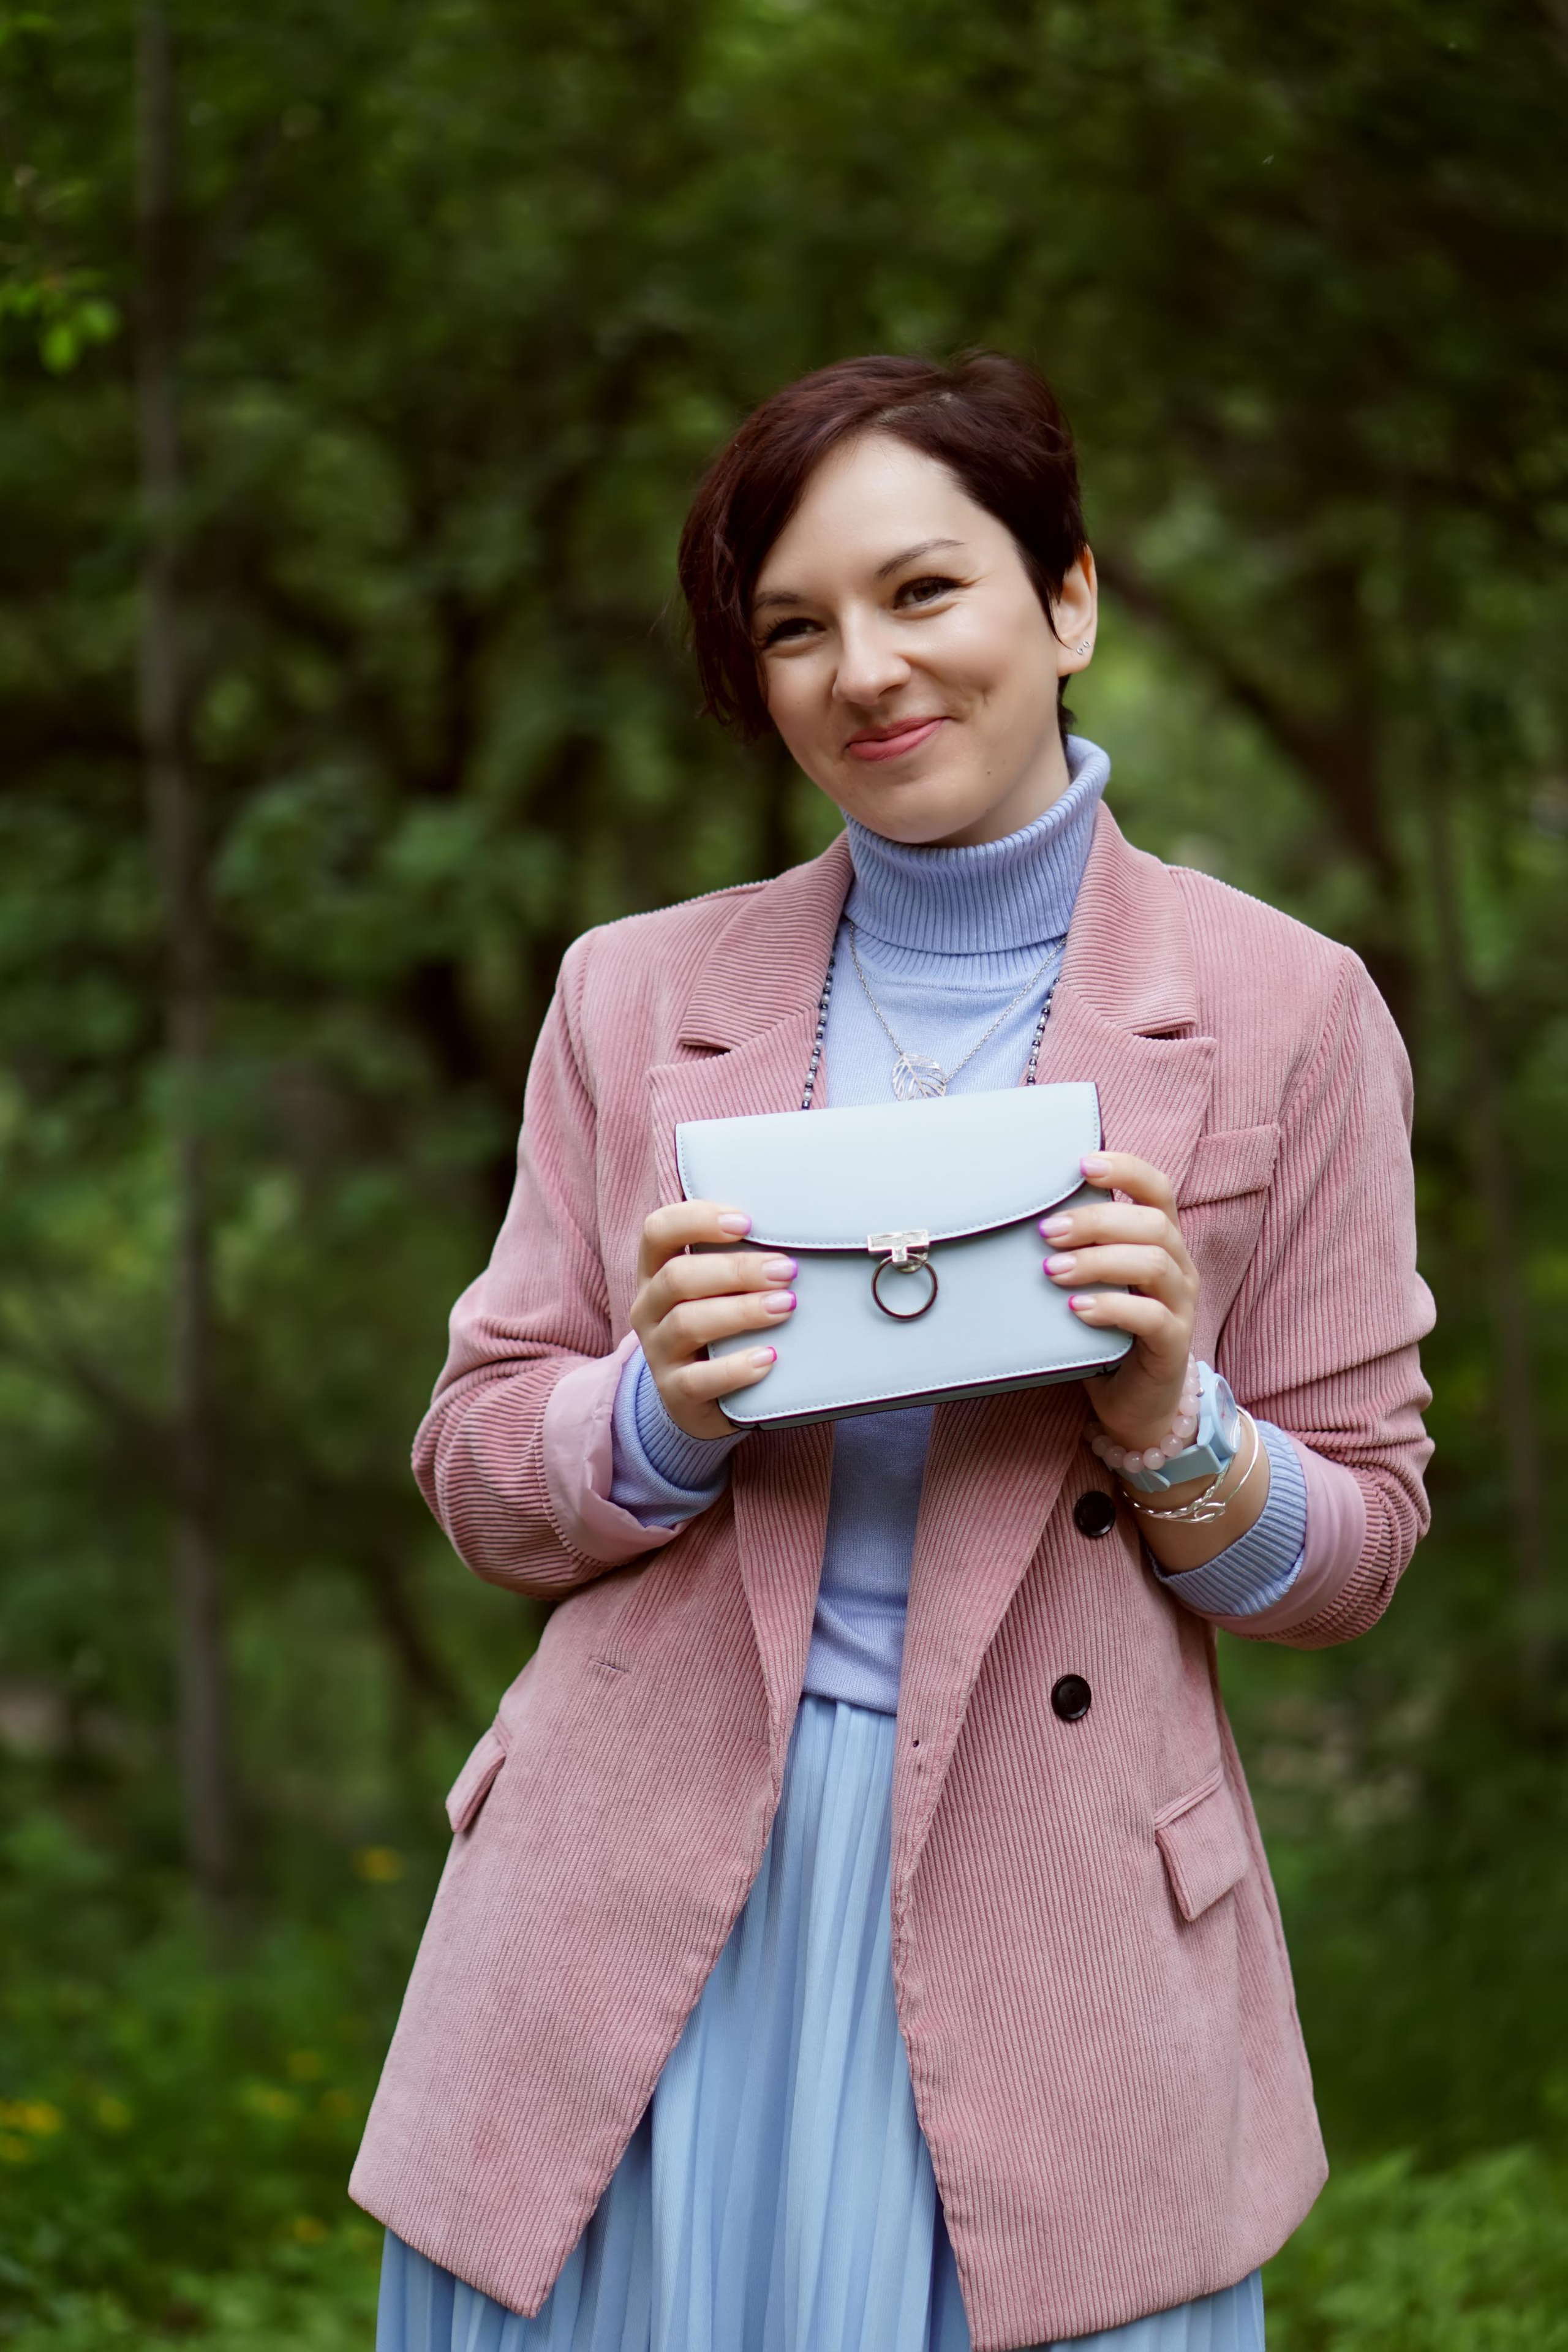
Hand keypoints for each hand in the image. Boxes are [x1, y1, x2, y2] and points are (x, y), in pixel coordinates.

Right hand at [630, 1201, 793, 1438]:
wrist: (705, 1400)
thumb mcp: (719, 1290)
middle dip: (736, 1269)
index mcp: (655, 1272)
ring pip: (687, 1323)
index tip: (746, 1222)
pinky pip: (698, 1380)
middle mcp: (648, 1309)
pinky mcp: (674, 1393)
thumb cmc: (722, 1329)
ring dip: (742, 1311)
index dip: (697, 1220)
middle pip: (677, 1277)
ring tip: (786, 1305)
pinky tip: (769, 1358)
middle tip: (784, 1270)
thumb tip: (790, 1234)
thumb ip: (738, 1261)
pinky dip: (736, 1367)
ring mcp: (658, 1353)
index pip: (657, 1231)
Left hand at [1040, 1151, 1198, 1453]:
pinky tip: (1076, 1309)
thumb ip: (1075, 1249)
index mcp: (1161, 1242)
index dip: (1126, 1169)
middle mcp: (1178, 1267)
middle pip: (1152, 1223)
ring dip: (1097, 1261)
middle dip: (1095, 1221)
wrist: (1138, 1404)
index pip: (1158, 1189)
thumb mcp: (1092, 1282)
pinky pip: (1151, 1317)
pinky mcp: (1173, 1344)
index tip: (1083, 1164)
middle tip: (1047, 1233)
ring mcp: (1181, 1305)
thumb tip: (1019, 1218)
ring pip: (1153, 1264)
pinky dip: (1111, 1307)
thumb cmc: (1107, 1332)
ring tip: (1053, 1271)